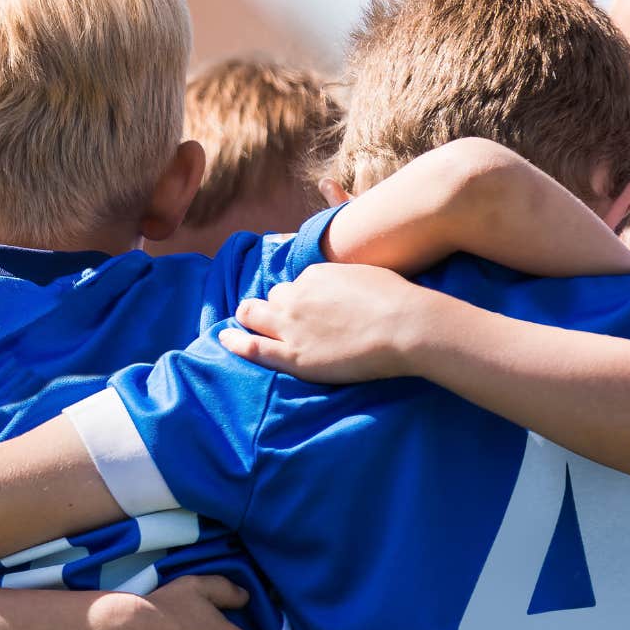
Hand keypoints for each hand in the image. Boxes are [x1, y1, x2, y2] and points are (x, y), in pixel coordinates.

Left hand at [218, 264, 440, 383]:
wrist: (405, 326)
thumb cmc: (397, 299)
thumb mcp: (365, 275)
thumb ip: (343, 280)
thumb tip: (341, 287)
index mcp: (314, 275)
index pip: (298, 285)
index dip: (302, 297)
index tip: (310, 306)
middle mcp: (296, 297)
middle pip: (273, 298)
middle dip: (273, 305)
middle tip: (278, 316)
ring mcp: (291, 326)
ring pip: (255, 315)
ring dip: (251, 318)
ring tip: (247, 324)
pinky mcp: (293, 355)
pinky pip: (252, 346)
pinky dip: (234, 341)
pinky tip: (223, 340)